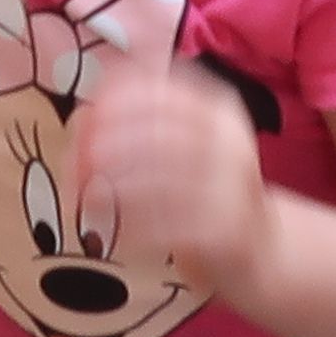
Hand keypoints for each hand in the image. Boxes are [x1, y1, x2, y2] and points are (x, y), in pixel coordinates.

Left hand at [69, 53, 268, 289]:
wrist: (263, 248)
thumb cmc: (208, 189)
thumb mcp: (189, 143)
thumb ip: (145, 123)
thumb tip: (83, 115)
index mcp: (220, 110)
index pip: (159, 88)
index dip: (112, 100)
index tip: (82, 120)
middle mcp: (230, 142)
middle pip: (151, 132)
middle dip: (101, 148)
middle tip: (72, 169)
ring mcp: (232, 187)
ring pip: (153, 180)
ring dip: (109, 191)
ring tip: (87, 201)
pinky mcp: (225, 231)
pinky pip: (164, 227)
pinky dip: (131, 228)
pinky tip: (117, 232)